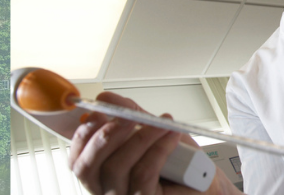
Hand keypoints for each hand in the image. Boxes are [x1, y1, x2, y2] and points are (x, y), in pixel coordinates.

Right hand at [67, 92, 239, 194]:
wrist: (207, 183)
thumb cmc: (180, 162)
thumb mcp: (152, 132)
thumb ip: (130, 116)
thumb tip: (106, 98)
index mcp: (102, 174)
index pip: (76, 159)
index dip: (81, 136)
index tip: (96, 114)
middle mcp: (107, 190)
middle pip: (88, 166)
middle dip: (105, 136)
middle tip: (126, 116)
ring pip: (116, 167)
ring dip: (139, 138)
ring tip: (160, 123)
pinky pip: (143, 173)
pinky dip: (157, 149)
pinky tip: (171, 136)